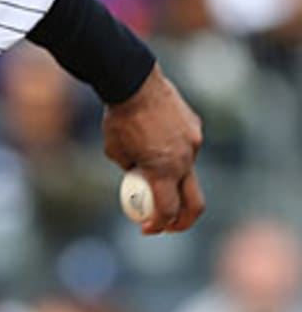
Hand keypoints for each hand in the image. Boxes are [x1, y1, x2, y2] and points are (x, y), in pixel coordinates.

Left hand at [102, 64, 203, 234]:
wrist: (133, 83)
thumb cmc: (118, 119)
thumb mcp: (115, 152)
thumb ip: (131, 170)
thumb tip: (138, 180)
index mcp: (163, 170)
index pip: (167, 210)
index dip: (158, 225)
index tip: (146, 228)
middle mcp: (184, 159)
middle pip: (194, 203)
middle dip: (182, 220)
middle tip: (167, 225)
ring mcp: (193, 143)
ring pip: (189, 171)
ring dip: (173, 179)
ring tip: (149, 163)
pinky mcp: (195, 128)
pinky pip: (187, 148)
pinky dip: (174, 152)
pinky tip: (155, 138)